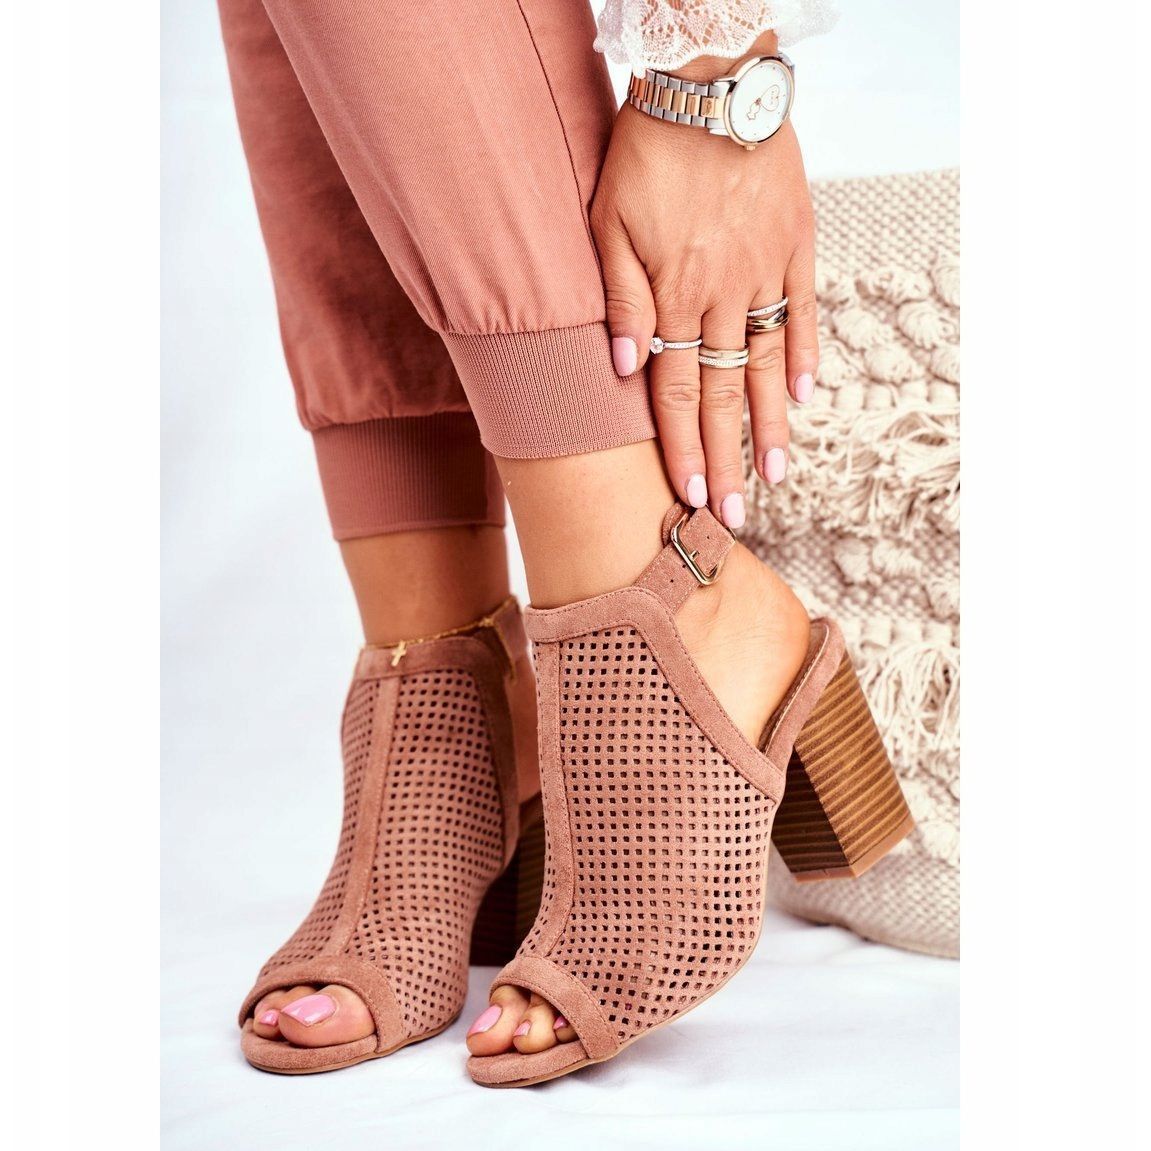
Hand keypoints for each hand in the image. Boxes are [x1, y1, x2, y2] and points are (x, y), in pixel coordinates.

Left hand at [590, 62, 817, 528]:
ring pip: (766, 365)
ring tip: (772, 475)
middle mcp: (721, 295)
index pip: (678, 393)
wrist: (709, 82)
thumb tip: (623, 368)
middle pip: (725, 394)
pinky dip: (802, 355)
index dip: (682, 448)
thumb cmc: (645, 153)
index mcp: (673, 295)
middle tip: (732, 513)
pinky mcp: (794, 245)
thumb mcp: (606, 223)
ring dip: (769, 425)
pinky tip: (803, 397)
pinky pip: (801, 312)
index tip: (686, 497)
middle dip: (725, 460)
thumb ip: (618, 299)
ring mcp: (764, 273)